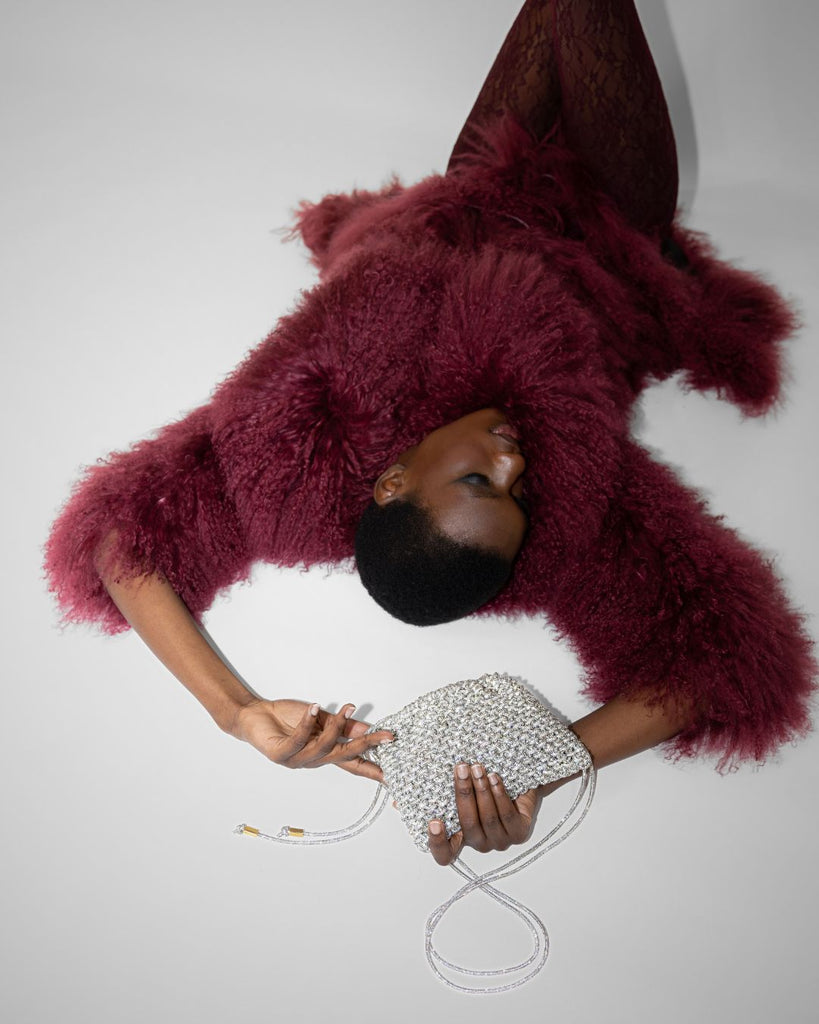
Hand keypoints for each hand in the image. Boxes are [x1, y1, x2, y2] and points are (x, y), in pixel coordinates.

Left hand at [231, 698, 392, 781]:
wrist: (254, 715)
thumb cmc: (286, 718)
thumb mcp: (321, 719)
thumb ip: (343, 725)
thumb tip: (368, 728)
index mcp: (324, 754)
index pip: (352, 764)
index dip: (371, 769)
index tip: (391, 774)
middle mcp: (312, 761)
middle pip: (344, 757)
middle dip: (367, 746)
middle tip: (385, 735)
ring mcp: (296, 760)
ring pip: (324, 748)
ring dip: (337, 727)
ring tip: (346, 708)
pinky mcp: (280, 754)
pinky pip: (299, 740)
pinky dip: (308, 723)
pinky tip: (315, 708)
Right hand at [427, 763, 538, 865]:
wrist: (521, 784)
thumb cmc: (489, 788)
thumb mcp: (469, 790)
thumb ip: (456, 792)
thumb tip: (442, 777)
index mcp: (463, 837)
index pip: (445, 853)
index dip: (438, 842)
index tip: (434, 822)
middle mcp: (481, 843)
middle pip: (469, 825)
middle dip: (464, 793)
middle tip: (461, 769)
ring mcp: (501, 841)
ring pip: (489, 819)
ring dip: (482, 790)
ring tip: (478, 769)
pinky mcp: (519, 833)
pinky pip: (507, 815)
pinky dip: (499, 795)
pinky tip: (494, 779)